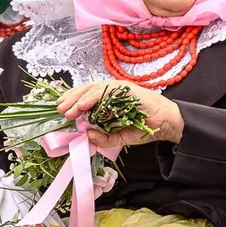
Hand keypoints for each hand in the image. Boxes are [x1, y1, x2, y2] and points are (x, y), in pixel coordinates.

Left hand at [56, 81, 183, 147]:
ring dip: (78, 99)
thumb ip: (104, 138)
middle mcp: (113, 91)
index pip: (87, 95)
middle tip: (59, 109)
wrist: (166, 124)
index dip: (73, 100)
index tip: (61, 109)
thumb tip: (88, 137)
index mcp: (110, 99)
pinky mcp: (126, 89)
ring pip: (93, 89)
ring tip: (67, 109)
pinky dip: (92, 97)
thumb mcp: (120, 137)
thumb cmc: (145, 127)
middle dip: (71, 99)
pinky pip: (105, 91)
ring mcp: (119, 88)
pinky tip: (82, 105)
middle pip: (87, 90)